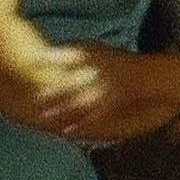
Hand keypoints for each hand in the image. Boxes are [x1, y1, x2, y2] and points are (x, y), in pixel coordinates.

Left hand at [31, 46, 158, 141]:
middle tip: (36, 97)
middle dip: (56, 88)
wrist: (146, 75)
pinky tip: (66, 131)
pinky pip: (95, 115)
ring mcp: (108, 88)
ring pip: (84, 100)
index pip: (73, 53)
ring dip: (64, 109)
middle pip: (76, 79)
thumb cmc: (112, 60)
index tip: (34, 61)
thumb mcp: (93, 48)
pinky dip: (80, 123)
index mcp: (95, 55)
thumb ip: (69, 50)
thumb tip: (38, 55)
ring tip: (44, 116)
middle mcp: (101, 70)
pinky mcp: (112, 104)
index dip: (54, 57)